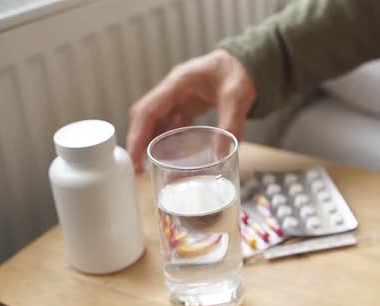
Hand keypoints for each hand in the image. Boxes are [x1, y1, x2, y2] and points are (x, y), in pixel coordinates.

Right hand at [126, 49, 255, 171]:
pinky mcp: (187, 105)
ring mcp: (178, 98)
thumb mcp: (237, 97)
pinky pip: (171, 124)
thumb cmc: (239, 72)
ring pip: (157, 121)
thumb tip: (221, 154)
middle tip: (137, 168)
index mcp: (178, 83)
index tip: (133, 156)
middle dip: (139, 142)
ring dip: (151, 142)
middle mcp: (173, 90)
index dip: (138, 134)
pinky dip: (167, 139)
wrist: (245, 63)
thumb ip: (231, 123)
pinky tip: (167, 156)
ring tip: (148, 167)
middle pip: (146, 117)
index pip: (148, 109)